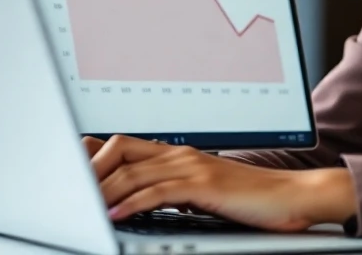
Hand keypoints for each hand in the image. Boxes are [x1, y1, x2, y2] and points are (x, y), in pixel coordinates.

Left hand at [82, 135, 356, 231]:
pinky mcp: (204, 186)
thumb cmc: (251, 199)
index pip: (123, 145)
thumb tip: (135, 198)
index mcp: (179, 154)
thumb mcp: (203, 192)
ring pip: (132, 171)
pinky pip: (158, 191)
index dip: (91, 157)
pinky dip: (132, 203)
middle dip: (88, 171)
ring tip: (80, 208)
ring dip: (101, 191)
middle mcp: (181, 154)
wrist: (294, 197)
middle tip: (66, 192)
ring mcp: (193, 167)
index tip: (68, 175)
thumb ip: (170, 188)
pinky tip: (116, 216)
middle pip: (119, 150)